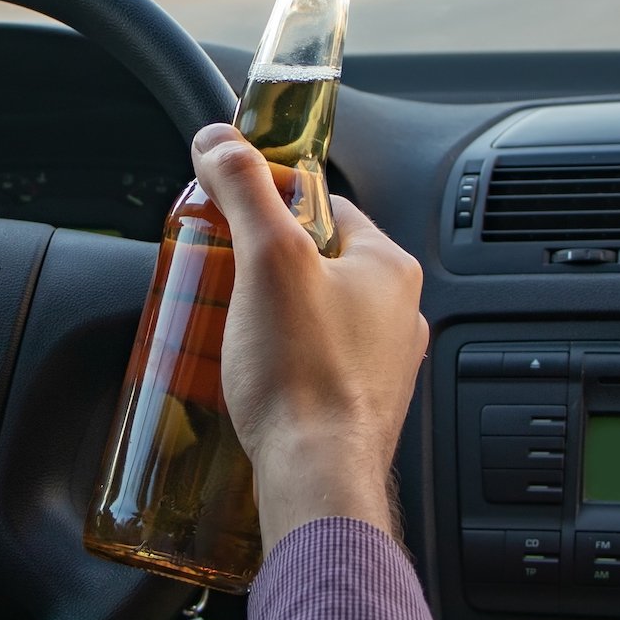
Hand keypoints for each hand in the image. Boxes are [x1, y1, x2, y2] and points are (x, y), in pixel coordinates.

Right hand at [190, 124, 428, 555]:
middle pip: (319, 262)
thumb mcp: (266, 259)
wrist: (316, 480)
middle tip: (224, 273)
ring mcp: (383, 364)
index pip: (326, 206)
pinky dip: (286, 361)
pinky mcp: (359, 407)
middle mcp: (399, 314)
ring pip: (320, 315)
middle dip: (268, 265)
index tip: (234, 212)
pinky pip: (319, 364)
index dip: (273, 203)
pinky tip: (254, 372)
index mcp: (390, 267)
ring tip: (232, 322)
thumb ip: (244, 190)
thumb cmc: (302, 375)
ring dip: (276, 314)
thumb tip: (219, 139)